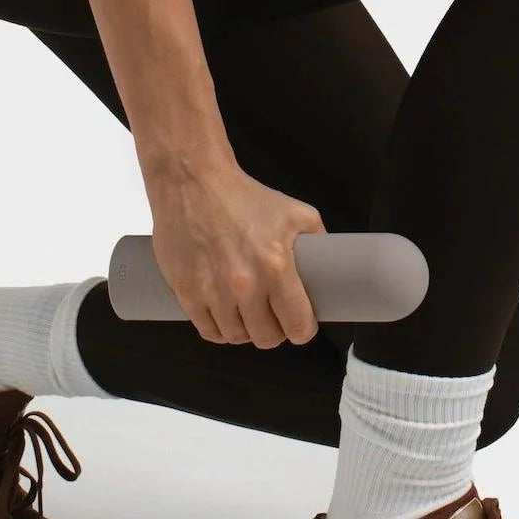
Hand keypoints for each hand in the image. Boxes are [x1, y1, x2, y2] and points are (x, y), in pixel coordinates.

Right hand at [149, 159, 327, 348]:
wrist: (193, 181)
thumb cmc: (243, 196)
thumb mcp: (293, 212)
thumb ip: (317, 239)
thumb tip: (332, 264)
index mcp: (276, 266)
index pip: (297, 325)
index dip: (302, 329)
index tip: (300, 324)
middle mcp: (244, 285)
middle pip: (266, 337)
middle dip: (274, 331)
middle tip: (273, 319)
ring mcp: (212, 291)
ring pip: (236, 337)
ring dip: (245, 331)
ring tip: (247, 316)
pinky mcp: (186, 291)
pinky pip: (207, 330)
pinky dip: (218, 329)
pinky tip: (224, 318)